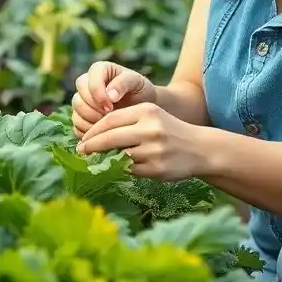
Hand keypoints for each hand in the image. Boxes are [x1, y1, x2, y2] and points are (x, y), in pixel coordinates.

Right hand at [70, 61, 155, 138]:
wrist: (142, 105)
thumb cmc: (139, 90)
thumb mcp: (135, 82)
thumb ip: (122, 84)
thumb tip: (109, 95)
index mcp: (99, 70)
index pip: (89, 79)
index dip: (97, 92)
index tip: (111, 104)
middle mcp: (87, 84)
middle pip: (78, 96)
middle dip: (93, 108)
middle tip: (109, 115)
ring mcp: (83, 100)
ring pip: (76, 110)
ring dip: (90, 119)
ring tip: (107, 123)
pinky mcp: (81, 116)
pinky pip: (76, 124)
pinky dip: (87, 130)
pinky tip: (102, 132)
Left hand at [76, 102, 205, 181]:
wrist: (200, 149)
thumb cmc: (168, 130)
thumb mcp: (151, 116)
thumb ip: (126, 121)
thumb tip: (93, 136)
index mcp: (146, 111)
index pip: (110, 120)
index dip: (93, 131)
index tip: (83, 139)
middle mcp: (150, 128)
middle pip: (110, 137)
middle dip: (92, 146)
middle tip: (81, 151)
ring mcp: (154, 150)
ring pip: (119, 156)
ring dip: (106, 160)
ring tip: (98, 161)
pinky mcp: (157, 168)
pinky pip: (131, 170)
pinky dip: (122, 169)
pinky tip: (119, 168)